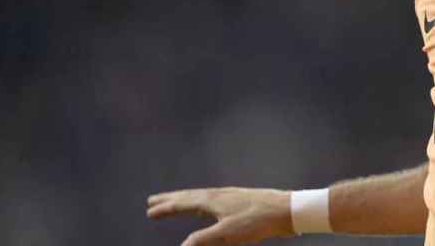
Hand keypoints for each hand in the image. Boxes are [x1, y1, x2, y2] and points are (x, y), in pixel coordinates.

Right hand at [147, 187, 294, 244]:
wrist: (286, 209)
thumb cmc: (257, 220)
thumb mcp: (227, 234)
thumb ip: (203, 240)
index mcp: (212, 200)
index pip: (183, 203)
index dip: (166, 207)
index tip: (149, 210)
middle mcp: (219, 194)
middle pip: (189, 196)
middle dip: (170, 199)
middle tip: (153, 200)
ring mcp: (230, 195)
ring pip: (201, 196)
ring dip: (185, 199)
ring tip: (175, 201)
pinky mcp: (240, 200)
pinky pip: (213, 199)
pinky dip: (201, 202)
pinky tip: (206, 206)